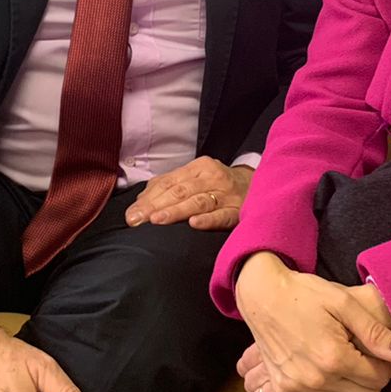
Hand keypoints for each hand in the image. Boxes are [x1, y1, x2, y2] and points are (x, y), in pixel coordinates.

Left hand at [125, 157, 253, 229]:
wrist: (258, 187)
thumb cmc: (219, 185)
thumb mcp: (197, 178)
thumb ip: (170, 186)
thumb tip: (141, 201)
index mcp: (199, 167)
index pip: (169, 182)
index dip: (148, 198)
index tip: (131, 214)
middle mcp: (212, 177)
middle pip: (180, 191)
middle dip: (155, 206)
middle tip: (137, 220)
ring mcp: (227, 194)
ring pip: (198, 202)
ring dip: (176, 211)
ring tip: (157, 220)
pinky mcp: (239, 210)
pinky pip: (222, 215)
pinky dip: (208, 219)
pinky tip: (194, 224)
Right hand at [233, 253, 390, 391]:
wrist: (264, 296)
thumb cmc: (304, 294)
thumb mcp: (344, 302)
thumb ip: (374, 331)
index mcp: (334, 356)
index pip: (378, 379)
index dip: (386, 366)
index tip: (381, 354)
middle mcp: (316, 379)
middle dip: (373, 381)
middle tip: (367, 361)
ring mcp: (297, 389)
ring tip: (350, 373)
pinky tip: (331, 386)